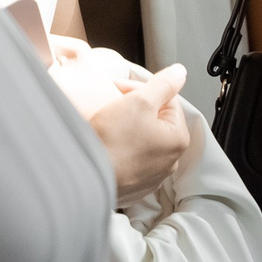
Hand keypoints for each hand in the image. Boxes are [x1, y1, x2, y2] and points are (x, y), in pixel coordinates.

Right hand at [85, 64, 189, 206]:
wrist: (82, 177)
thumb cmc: (112, 141)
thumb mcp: (139, 102)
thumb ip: (163, 84)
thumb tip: (180, 73)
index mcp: (178, 139)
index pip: (167, 101)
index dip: (142, 89)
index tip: (120, 89)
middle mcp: (169, 162)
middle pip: (154, 121)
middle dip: (134, 108)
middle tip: (111, 103)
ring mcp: (150, 177)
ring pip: (141, 141)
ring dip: (126, 128)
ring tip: (106, 123)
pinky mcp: (131, 188)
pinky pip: (129, 160)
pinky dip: (119, 149)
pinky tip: (105, 144)